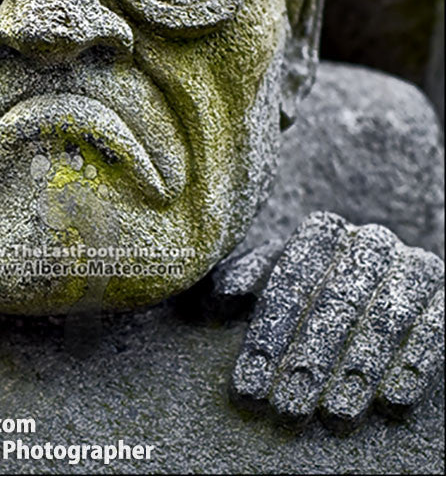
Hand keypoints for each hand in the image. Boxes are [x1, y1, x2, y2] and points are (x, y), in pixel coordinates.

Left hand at [230, 211, 443, 430]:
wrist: (377, 280)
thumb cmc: (309, 286)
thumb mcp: (272, 276)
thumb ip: (245, 281)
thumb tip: (222, 297)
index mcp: (321, 232)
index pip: (289, 285)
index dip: (268, 337)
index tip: (249, 387)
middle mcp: (368, 241)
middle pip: (336, 303)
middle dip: (310, 360)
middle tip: (287, 408)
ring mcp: (410, 265)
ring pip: (385, 319)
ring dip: (359, 370)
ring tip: (333, 415)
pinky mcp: (443, 295)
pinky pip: (434, 329)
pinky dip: (414, 366)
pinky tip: (390, 402)